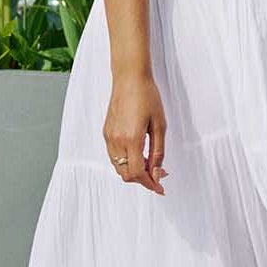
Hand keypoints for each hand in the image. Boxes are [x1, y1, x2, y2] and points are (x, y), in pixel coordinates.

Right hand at [103, 71, 168, 193]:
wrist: (129, 78)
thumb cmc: (148, 97)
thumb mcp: (160, 125)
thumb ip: (158, 151)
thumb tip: (157, 172)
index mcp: (132, 139)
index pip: (138, 173)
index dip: (150, 184)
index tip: (161, 188)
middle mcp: (116, 140)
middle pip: (126, 174)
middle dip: (143, 179)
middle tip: (158, 173)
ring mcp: (109, 136)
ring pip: (118, 167)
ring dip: (133, 171)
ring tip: (149, 163)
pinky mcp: (106, 132)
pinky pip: (113, 156)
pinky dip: (125, 161)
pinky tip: (138, 154)